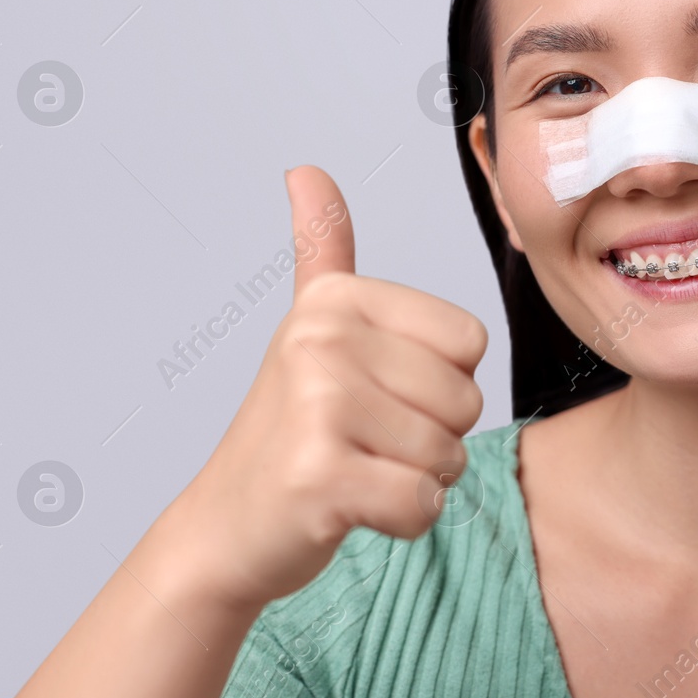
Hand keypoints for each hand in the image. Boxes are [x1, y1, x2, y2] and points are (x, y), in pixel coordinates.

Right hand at [165, 165, 487, 611]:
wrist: (226, 527)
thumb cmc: (287, 433)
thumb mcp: (309, 329)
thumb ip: (322, 252)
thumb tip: (306, 170)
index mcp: (337, 300)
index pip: (471, 342)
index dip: (441, 383)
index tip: (377, 396)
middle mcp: (322, 339)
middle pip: (466, 400)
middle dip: (431, 439)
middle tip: (364, 444)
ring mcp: (317, 405)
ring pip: (448, 455)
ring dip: (416, 481)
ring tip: (356, 471)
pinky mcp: (319, 476)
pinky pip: (422, 503)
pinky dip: (403, 520)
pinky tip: (354, 509)